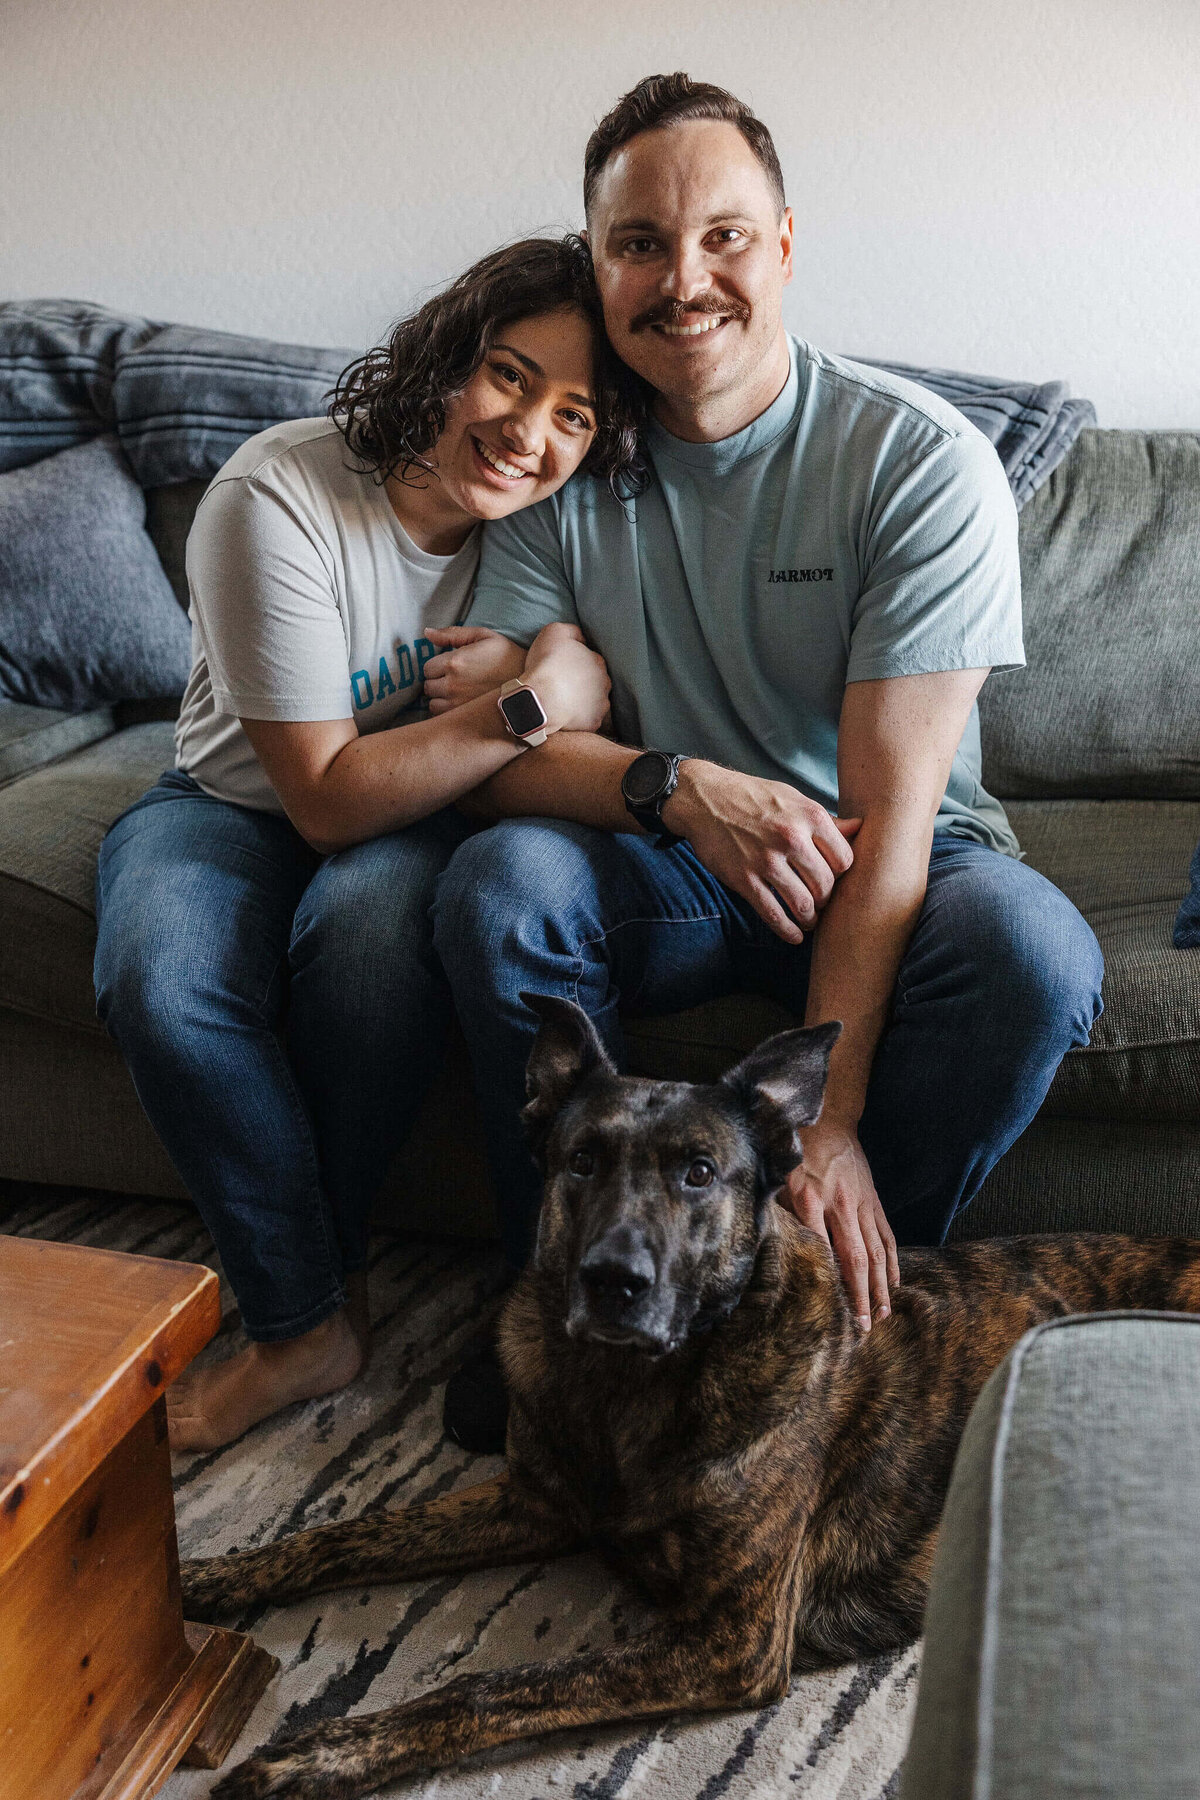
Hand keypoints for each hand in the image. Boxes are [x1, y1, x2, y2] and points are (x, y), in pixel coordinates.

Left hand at [423, 626, 525, 713]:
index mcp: (454, 662)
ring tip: (459, 694)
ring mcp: (457, 704)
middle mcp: (452, 684)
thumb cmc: (508, 657)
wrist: (529, 685)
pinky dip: (448, 712)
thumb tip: (426, 633)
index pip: (427, 668)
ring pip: (432, 703)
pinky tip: (462, 705)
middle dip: (438, 682)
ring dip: (441, 699)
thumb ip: (453, 634)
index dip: (438, 667)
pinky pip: (443, 717)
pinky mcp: (464, 718)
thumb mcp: (484, 636)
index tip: (451, 668)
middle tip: (456, 681)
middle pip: (428, 686)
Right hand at [523, 622, 610, 734]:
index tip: (562, 668)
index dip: (575, 663)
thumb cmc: (545, 664)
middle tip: (563, 685)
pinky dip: (579, 718)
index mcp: (598, 661)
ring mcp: (601, 704)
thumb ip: (572, 631)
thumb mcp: (554, 632)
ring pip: (594, 701)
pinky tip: (565, 715)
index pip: (591, 660)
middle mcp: (605, 682)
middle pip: (595, 681)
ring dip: (582, 701)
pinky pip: (588, 720)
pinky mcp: (594, 722)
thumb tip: (581, 638)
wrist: (539, 699)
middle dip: (582, 682)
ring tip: (563, 702)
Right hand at [661, 760, 859, 943]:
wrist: (704, 799)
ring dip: (810, 918)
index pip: (844, 859)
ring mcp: (767, 861)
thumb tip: (860, 829)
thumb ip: (826, 819)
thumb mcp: (793, 798)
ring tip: (810, 920)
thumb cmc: (753, 797)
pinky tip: (794, 936)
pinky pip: (773, 914)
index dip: (842, 874)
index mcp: (809, 816)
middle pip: (826, 885)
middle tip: (821, 902)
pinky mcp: (744, 879)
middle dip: (826, 899)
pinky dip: (787, 931)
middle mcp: (791, 838)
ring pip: (803, 904)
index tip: (833, 878)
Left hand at [785, 1122, 898, 1331]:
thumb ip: (778, 1211)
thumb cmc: (796, 1151)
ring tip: (881, 1314)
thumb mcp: (777, 1177)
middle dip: (860, 1294)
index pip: (821, 1248)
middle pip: (855, 1257)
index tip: (829, 1309)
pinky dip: (892, 1260)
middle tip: (862, 1326)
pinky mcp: (873, 1200)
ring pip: (875, 1250)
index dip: (828, 1280)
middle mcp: (840, 1204)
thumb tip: (771, 1245)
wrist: (829, 1120)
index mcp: (810, 1199)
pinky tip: (893, 1283)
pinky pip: (886, 1234)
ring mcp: (861, 1203)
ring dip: (880, 1285)